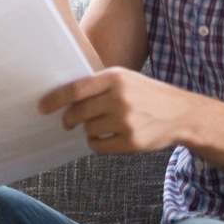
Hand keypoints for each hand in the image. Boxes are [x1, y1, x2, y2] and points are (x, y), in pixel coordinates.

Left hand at [38, 67, 192, 152]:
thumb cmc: (147, 94)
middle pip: (78, 112)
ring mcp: (126, 121)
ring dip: (88, 130)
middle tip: (68, 121)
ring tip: (101, 125)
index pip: (76, 89)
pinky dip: (97, 143)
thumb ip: (99, 85)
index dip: (55, 99)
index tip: (42, 107)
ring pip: (88, 130)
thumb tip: (63, 97)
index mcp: (116, 78)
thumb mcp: (126, 79)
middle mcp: (120, 98)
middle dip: (69, 119)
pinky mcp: (131, 142)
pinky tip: (106, 136)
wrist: (181, 114)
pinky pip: (98, 146)